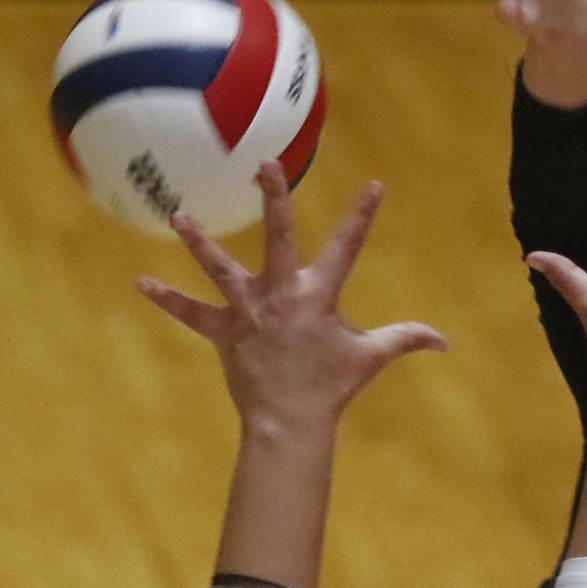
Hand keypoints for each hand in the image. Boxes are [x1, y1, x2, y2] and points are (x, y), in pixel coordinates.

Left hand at [137, 161, 445, 427]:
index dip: (362, 216)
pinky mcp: (224, 333)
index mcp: (318, 296)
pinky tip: (140, 283)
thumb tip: (446, 341)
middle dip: (272, 200)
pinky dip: (166, 299)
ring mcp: (249, 313)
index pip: (347, 248)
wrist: (290, 423)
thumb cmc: (331, 387)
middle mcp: (282, 296)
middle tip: (264, 164)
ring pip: (221, 269)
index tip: (373, 184)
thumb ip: (405, 339)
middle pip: (277, 239)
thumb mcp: (370, 358)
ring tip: (179, 214)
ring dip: (199, 242)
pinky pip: (191, 314)